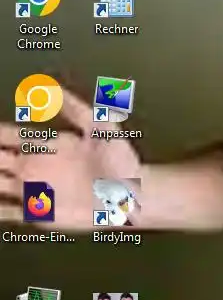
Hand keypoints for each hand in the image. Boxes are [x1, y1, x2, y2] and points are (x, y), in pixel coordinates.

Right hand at [1, 90, 140, 229]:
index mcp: (49, 145)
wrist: (134, 194)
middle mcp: (38, 166)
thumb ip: (75, 108)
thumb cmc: (121, 161)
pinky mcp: (41, 212)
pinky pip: (9, 212)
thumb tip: (50, 87)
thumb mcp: (100, 127)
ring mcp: (37, 189)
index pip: (10, 136)